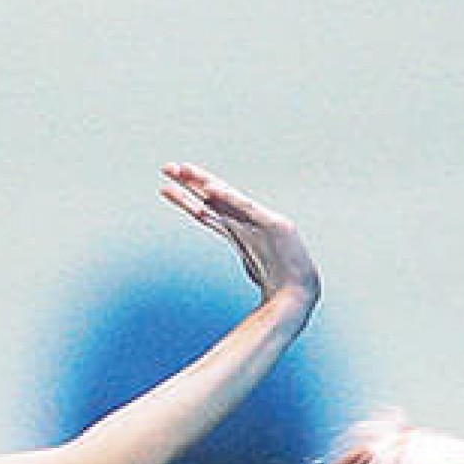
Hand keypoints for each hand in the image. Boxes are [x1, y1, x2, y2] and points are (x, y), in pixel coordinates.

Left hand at [159, 163, 316, 311]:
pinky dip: (228, 197)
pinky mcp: (274, 226)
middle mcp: (246, 224)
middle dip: (189, 183)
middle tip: (167, 167)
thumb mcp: (252, 266)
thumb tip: (237, 254)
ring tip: (181, 169)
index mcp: (238, 233)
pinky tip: (211, 188)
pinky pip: (246, 208)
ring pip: (225, 199)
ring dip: (202, 183)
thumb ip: (244, 255)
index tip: (167, 188)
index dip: (187, 199)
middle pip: (212, 199)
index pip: (207, 211)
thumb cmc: (279, 282)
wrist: (297, 295)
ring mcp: (260, 223)